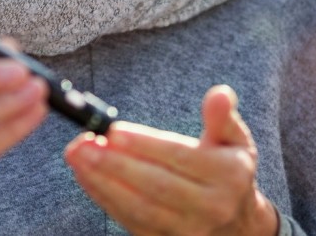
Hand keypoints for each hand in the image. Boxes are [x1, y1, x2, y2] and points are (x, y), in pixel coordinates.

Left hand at [64, 85, 278, 235]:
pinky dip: (105, 198)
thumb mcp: (234, 141)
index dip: (145, 144)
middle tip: (84, 144)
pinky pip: (130, 220)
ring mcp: (188, 230)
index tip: (113, 131)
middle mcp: (210, 207)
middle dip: (116, 164)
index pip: (180, 157)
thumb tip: (219, 94)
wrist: (236, 223)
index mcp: (228, 176)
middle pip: (156, 185)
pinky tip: (86, 176)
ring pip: (139, 207)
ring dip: (103, 183)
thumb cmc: (227, 171)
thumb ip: (222, 117)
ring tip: (78, 158)